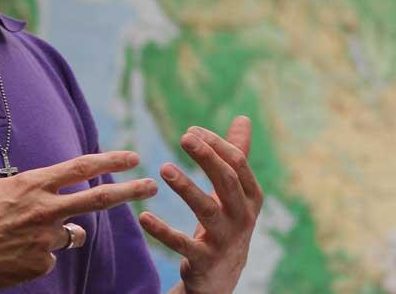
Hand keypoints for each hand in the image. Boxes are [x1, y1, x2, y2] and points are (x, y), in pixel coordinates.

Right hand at [0, 126, 158, 291]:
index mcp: (32, 184)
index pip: (80, 168)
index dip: (110, 161)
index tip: (132, 157)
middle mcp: (45, 209)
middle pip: (98, 200)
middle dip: (130, 191)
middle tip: (152, 186)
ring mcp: (46, 238)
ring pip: (70, 234)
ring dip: (62, 232)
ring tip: (26, 233)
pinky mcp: (41, 263)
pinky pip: (50, 257)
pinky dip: (39, 254)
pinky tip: (14, 253)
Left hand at [140, 116, 264, 293]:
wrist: (223, 276)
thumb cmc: (227, 223)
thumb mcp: (236, 192)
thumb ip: (237, 156)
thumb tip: (243, 119)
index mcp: (251, 196)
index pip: (238, 163)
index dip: (216, 144)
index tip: (190, 131)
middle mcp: (243, 217)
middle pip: (227, 181)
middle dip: (206, 157)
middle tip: (184, 137)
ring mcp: (225, 240)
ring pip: (207, 210)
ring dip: (186, 188)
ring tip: (163, 168)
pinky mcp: (204, 260)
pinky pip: (182, 244)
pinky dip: (163, 231)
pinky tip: (144, 217)